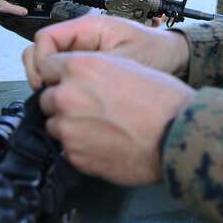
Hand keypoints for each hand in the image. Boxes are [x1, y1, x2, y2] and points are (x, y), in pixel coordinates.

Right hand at [23, 14, 189, 88]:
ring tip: (60, 100)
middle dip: (39, 73)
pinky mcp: (88, 63)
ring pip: (50, 63)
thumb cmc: (156, 52)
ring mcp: (83, 50)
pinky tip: (71, 101)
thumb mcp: (125, 61)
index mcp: (88, 26)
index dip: (40, 62)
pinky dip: (62, 86)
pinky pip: (65, 73)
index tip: (45, 84)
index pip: (45, 39)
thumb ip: (93, 69)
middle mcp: (81, 36)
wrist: (174, 56)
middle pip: (41, 50)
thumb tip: (62, 81)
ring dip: (50, 82)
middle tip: (49, 96)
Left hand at [35, 52, 192, 185]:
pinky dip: (82, 147)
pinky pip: (68, 149)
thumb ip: (93, 72)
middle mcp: (67, 96)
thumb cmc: (161, 100)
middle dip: (63, 103)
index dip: (58, 75)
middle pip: (46, 98)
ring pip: (55, 125)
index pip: (46, 66)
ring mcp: (68, 129)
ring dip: (71, 126)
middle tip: (91, 108)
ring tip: (102, 128)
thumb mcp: (126, 67)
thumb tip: (77, 80)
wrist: (176, 134)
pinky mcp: (74, 156)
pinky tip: (106, 143)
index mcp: (80, 67)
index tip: (67, 82)